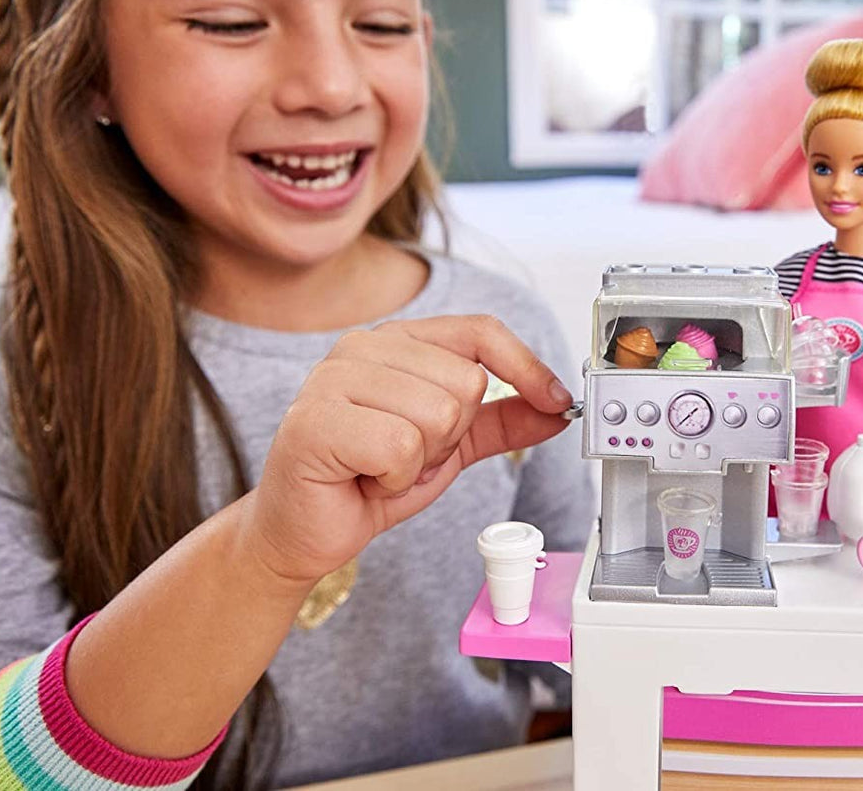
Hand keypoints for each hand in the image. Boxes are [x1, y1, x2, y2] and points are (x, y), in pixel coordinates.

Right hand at [243, 315, 574, 585]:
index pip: (479, 330)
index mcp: (395, 341)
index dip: (526, 366)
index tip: (556, 400)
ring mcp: (331, 379)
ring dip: (420, 461)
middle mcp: (360, 347)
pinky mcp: (315, 421)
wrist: (303, 531)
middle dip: (450, 437)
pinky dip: (394, 478)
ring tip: (381, 468)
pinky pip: (401, 446)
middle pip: (465, 381)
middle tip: (407, 457)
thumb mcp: (450, 447)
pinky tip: (364, 479)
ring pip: (437, 414)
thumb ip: (500, 420)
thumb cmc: (367, 479)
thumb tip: (558, 407)